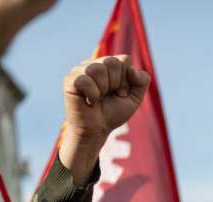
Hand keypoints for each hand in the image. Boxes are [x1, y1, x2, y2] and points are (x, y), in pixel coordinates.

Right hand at [58, 56, 149, 184]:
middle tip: (109, 96)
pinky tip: (90, 101)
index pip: (125, 60)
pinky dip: (93, 95)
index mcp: (110, 65)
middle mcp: (94, 64)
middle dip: (116, 84)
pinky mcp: (70, 80)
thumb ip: (142, 81)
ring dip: (103, 90)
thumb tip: (131, 69)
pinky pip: (85, 80)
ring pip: (98, 69)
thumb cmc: (113, 112)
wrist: (96, 130)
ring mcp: (80, 70)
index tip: (122, 93)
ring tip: (99, 98)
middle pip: (112, 62)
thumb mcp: (135, 98)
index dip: (127, 80)